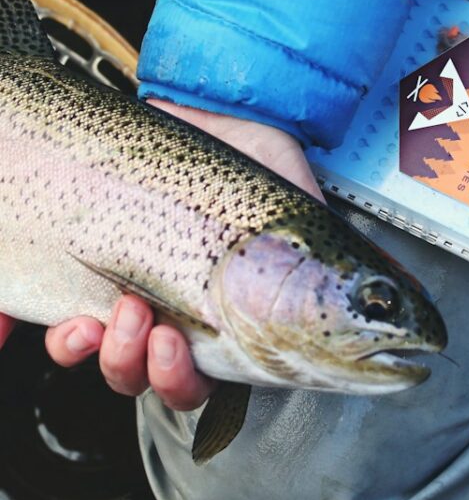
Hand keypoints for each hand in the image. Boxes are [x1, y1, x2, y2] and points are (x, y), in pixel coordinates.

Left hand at [2, 103, 322, 410]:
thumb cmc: (265, 165)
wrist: (217, 114)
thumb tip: (366, 313)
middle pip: (159, 385)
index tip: (193, 352)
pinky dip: (71, 340)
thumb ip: (328, 275)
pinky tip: (80, 319)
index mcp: (237, 323)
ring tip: (126, 311)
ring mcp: (141, 300)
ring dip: (117, 356)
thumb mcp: (305, 221)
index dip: (189, 384)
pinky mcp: (100, 276)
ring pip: (116, 367)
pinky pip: (72, 331)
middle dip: (157, 374)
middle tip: (165, 333)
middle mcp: (187, 320)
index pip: (210, 383)